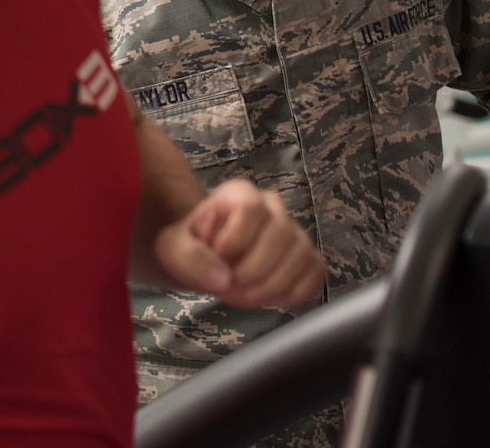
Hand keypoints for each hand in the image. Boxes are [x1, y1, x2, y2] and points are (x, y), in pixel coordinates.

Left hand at [154, 178, 323, 309]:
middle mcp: (272, 206)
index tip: (218, 255)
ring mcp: (294, 232)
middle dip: (256, 267)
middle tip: (233, 283)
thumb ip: (191, 258)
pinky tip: (268, 296)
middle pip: (281, 232)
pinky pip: (315, 275)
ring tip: (247, 294)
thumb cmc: (191, 249)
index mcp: (239, 193)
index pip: (250, 208)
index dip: (235, 239)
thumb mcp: (174, 250)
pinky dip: (293, 292)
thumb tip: (224, 277)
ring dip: (274, 284)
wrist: (208, 261)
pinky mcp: (308, 258)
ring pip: (301, 255)